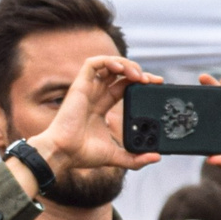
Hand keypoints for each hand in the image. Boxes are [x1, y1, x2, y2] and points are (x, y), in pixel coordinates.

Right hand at [22, 55, 159, 191]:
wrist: (64, 153)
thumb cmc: (82, 154)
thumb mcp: (116, 156)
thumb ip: (136, 158)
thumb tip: (156, 157)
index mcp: (101, 107)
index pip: (124, 86)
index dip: (140, 83)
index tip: (156, 85)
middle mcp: (95, 95)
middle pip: (119, 73)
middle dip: (138, 72)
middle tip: (152, 81)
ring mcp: (87, 89)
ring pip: (108, 64)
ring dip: (126, 64)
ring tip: (138, 76)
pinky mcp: (79, 85)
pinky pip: (93, 63)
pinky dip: (109, 61)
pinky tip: (122, 70)